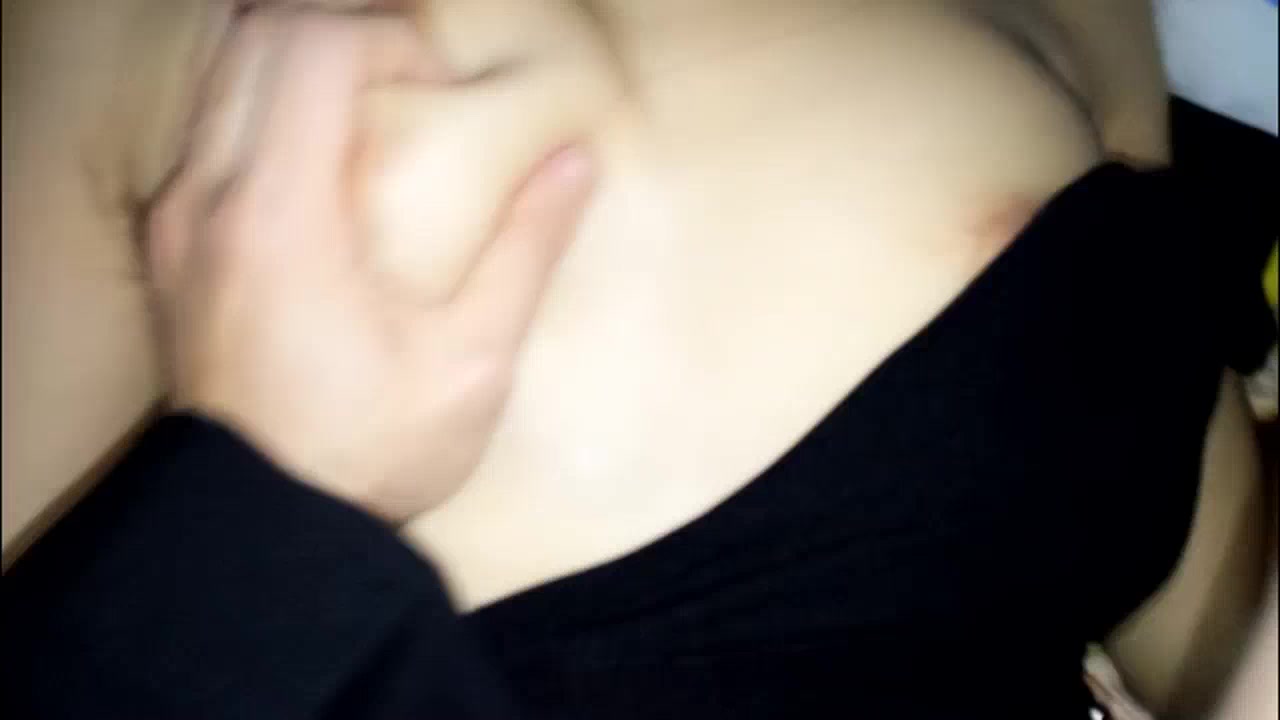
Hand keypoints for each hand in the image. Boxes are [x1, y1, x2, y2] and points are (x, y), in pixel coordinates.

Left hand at [144, 8, 594, 522]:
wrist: (262, 532)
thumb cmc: (370, 453)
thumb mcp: (472, 363)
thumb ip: (526, 251)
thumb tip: (576, 162)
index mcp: (283, 216)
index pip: (314, 47)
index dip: (386, 38)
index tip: (437, 88)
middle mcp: (210, 199)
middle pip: (256, 38)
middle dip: (340, 37)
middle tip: (405, 86)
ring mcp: (176, 222)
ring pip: (219, 77)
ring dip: (294, 69)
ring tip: (365, 117)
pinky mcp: (168, 249)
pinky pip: (204, 132)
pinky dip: (260, 113)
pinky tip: (316, 173)